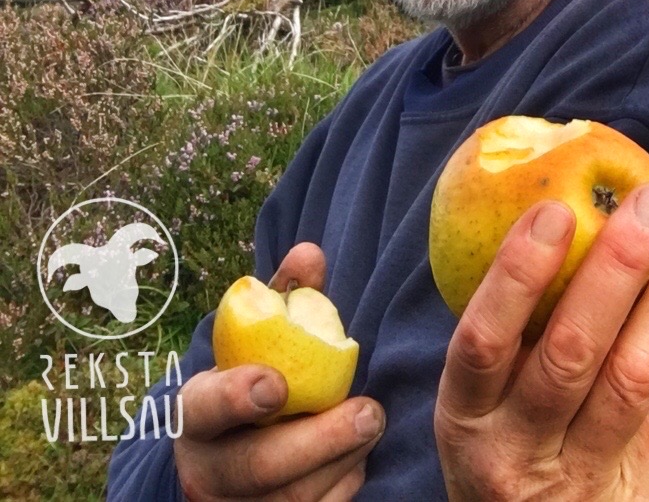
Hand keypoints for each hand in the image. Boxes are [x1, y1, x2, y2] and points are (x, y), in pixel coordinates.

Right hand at [174, 244, 383, 501]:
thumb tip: (310, 252)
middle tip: (368, 412)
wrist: (219, 457)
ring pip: (291, 499)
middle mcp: (208, 469)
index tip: (276, 382)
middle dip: (318, 441)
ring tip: (372, 423)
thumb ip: (279, 297)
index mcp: (195, 414)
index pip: (204, 409)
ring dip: (342, 460)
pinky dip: (342, 487)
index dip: (235, 397)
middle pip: (257, 467)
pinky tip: (359, 457)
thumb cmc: (246, 379)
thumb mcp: (251, 340)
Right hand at [434, 184, 648, 501]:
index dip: (516, 274)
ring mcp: (579, 476)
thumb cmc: (508, 456)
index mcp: (466, 416)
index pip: (483, 342)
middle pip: (569, 353)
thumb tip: (564, 216)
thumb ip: (511, 334)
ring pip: (629, 377)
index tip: (554, 209)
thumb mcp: (485, 408)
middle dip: (614, 267)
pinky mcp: (634, 490)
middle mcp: (515, 452)